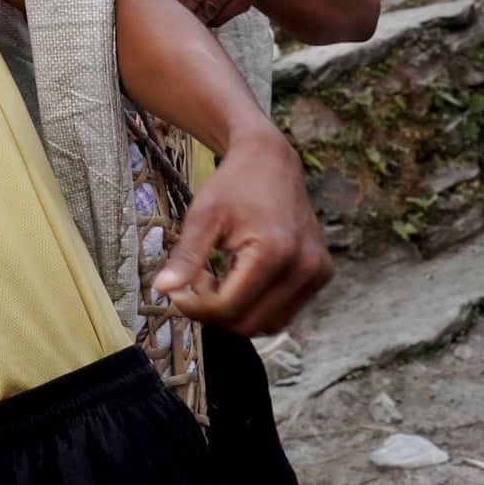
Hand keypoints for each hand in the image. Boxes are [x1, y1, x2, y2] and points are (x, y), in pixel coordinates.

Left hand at [151, 129, 331, 335]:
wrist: (271, 161)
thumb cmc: (234, 184)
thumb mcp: (202, 217)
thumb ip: (186, 257)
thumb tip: (161, 290)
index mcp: (275, 253)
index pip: (229, 308)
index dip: (195, 307)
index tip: (174, 290)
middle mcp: (305, 268)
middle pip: (250, 324)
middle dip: (214, 313)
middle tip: (194, 284)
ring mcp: (318, 273)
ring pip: (269, 324)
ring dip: (236, 313)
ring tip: (216, 279)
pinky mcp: (322, 274)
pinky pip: (284, 310)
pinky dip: (256, 305)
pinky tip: (237, 276)